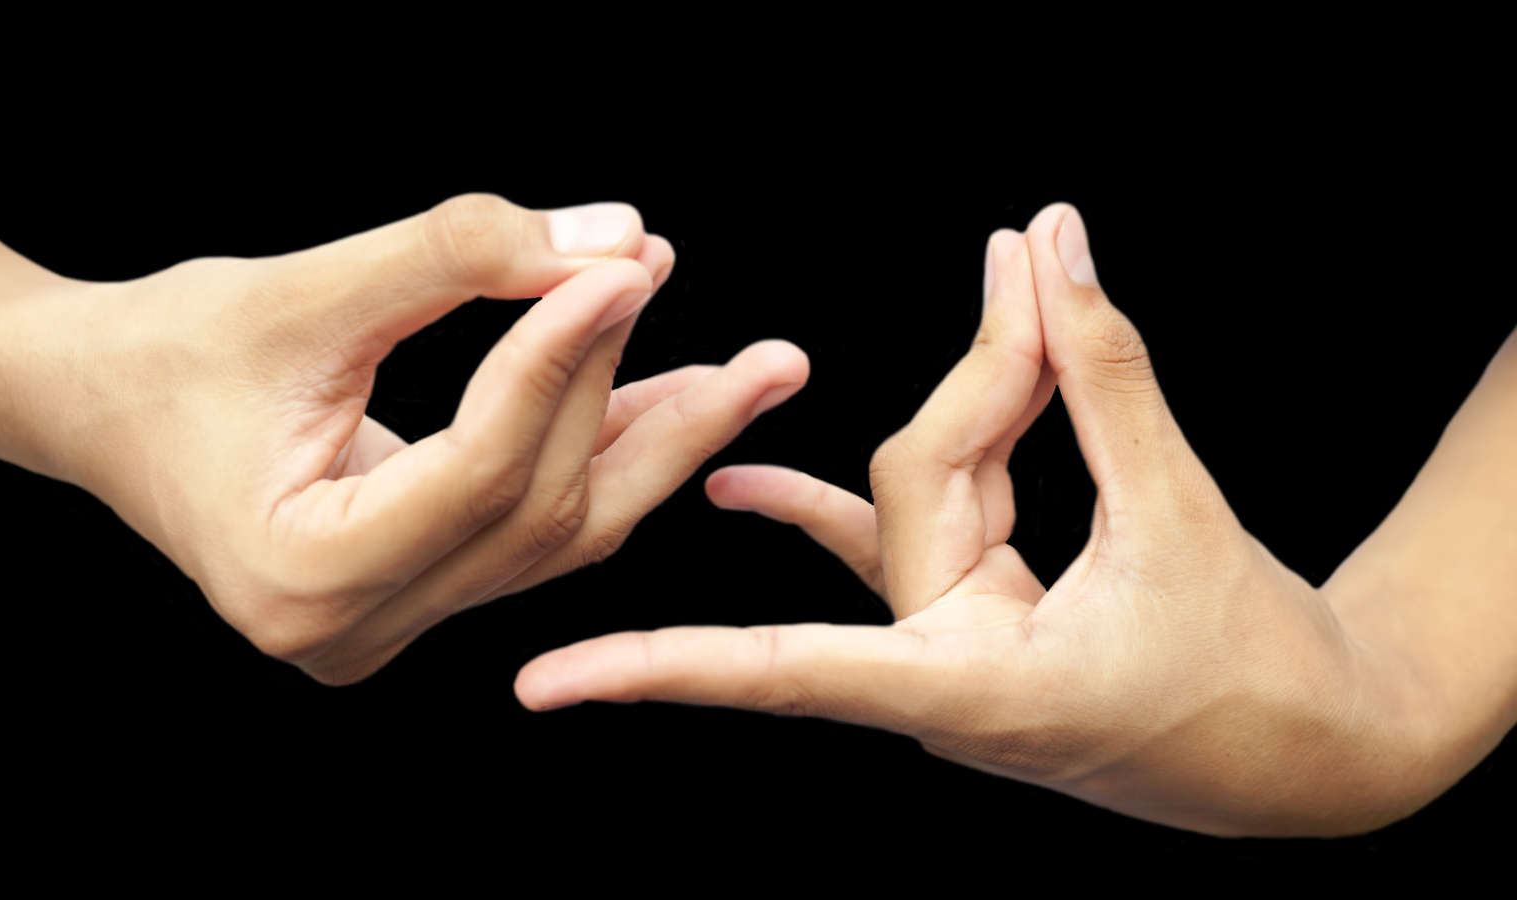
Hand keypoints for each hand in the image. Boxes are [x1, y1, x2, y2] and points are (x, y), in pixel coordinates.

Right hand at [0, 190, 806, 683]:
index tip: (624, 265)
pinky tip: (674, 398)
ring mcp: (388, 627)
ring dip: (655, 439)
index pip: (478, 468)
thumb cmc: (171, 349)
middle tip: (737, 327)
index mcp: (301, 576)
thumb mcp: (305, 288)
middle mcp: (351, 631)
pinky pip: (538, 531)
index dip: (558, 361)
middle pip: (540, 511)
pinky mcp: (414, 598)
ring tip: (756, 374)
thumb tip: (616, 236)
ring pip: (559, 532)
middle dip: (636, 400)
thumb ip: (457, 256)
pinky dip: (603, 456)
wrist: (99, 402)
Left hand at [515, 204, 1452, 836]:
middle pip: (913, 489)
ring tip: (1024, 285)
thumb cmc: (1257, 670)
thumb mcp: (1177, 516)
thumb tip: (1054, 247)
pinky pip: (890, 539)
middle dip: (986, 378)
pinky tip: (744, 482)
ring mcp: (946, 643)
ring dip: (981, 396)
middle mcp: (933, 673)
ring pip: (926, 490)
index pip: (784, 668)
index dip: (661, 668)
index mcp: (968, 688)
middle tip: (1038, 267)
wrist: (1315, 744)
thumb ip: (1103, 381)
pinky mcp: (969, 616)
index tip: (542, 689)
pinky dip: (835, 500)